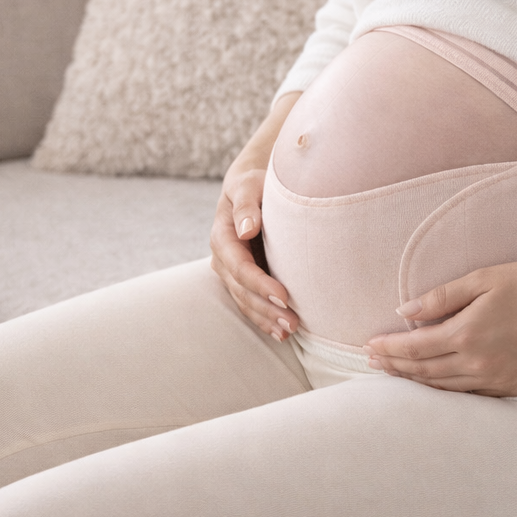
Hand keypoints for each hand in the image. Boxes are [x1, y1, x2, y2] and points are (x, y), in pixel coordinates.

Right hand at [209, 92, 301, 343]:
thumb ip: (247, 205)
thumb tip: (246, 229)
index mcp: (223, 235)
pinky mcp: (242, 278)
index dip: (260, 284)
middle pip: (242, 289)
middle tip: (294, 322)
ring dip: (266, 318)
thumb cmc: (254, 184)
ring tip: (290, 331)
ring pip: (245, 300)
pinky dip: (263, 318)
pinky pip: (249, 303)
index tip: (285, 296)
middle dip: (266, 308)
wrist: (251, 187)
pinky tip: (280, 333)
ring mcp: (230, 270)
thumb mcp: (249, 186)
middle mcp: (222, 257)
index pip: (240, 266)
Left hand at [364, 259, 516, 395]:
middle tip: (372, 363)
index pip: (414, 348)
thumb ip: (441, 297)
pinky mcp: (514, 387)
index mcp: (468, 334)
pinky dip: (447, 392)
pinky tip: (435, 384)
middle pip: (425, 372)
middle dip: (395, 367)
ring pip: (445, 389)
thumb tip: (404, 311)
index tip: (369, 346)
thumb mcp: (483, 279)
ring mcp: (498, 380)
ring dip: (416, 382)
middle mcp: (479, 364)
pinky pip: (471, 396)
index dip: (389, 349)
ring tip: (395, 374)